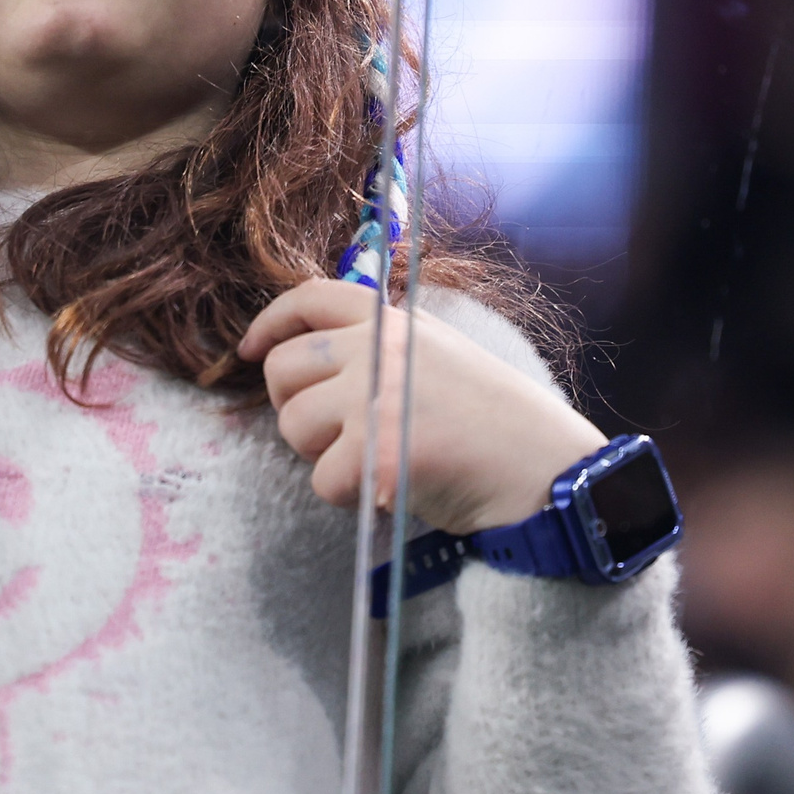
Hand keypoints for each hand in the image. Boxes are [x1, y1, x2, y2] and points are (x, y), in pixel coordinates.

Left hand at [239, 279, 604, 536]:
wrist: (543, 470)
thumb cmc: (495, 423)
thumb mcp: (439, 356)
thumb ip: (381, 350)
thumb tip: (310, 365)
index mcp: (393, 323)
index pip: (309, 298)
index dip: (270, 324)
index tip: (249, 350)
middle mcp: (376, 351)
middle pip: (283, 368)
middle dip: (292, 405)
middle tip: (331, 432)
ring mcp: (373, 400)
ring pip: (293, 425)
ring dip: (320, 454)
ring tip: (372, 459)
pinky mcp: (374, 454)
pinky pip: (322, 480)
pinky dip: (348, 495)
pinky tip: (389, 488)